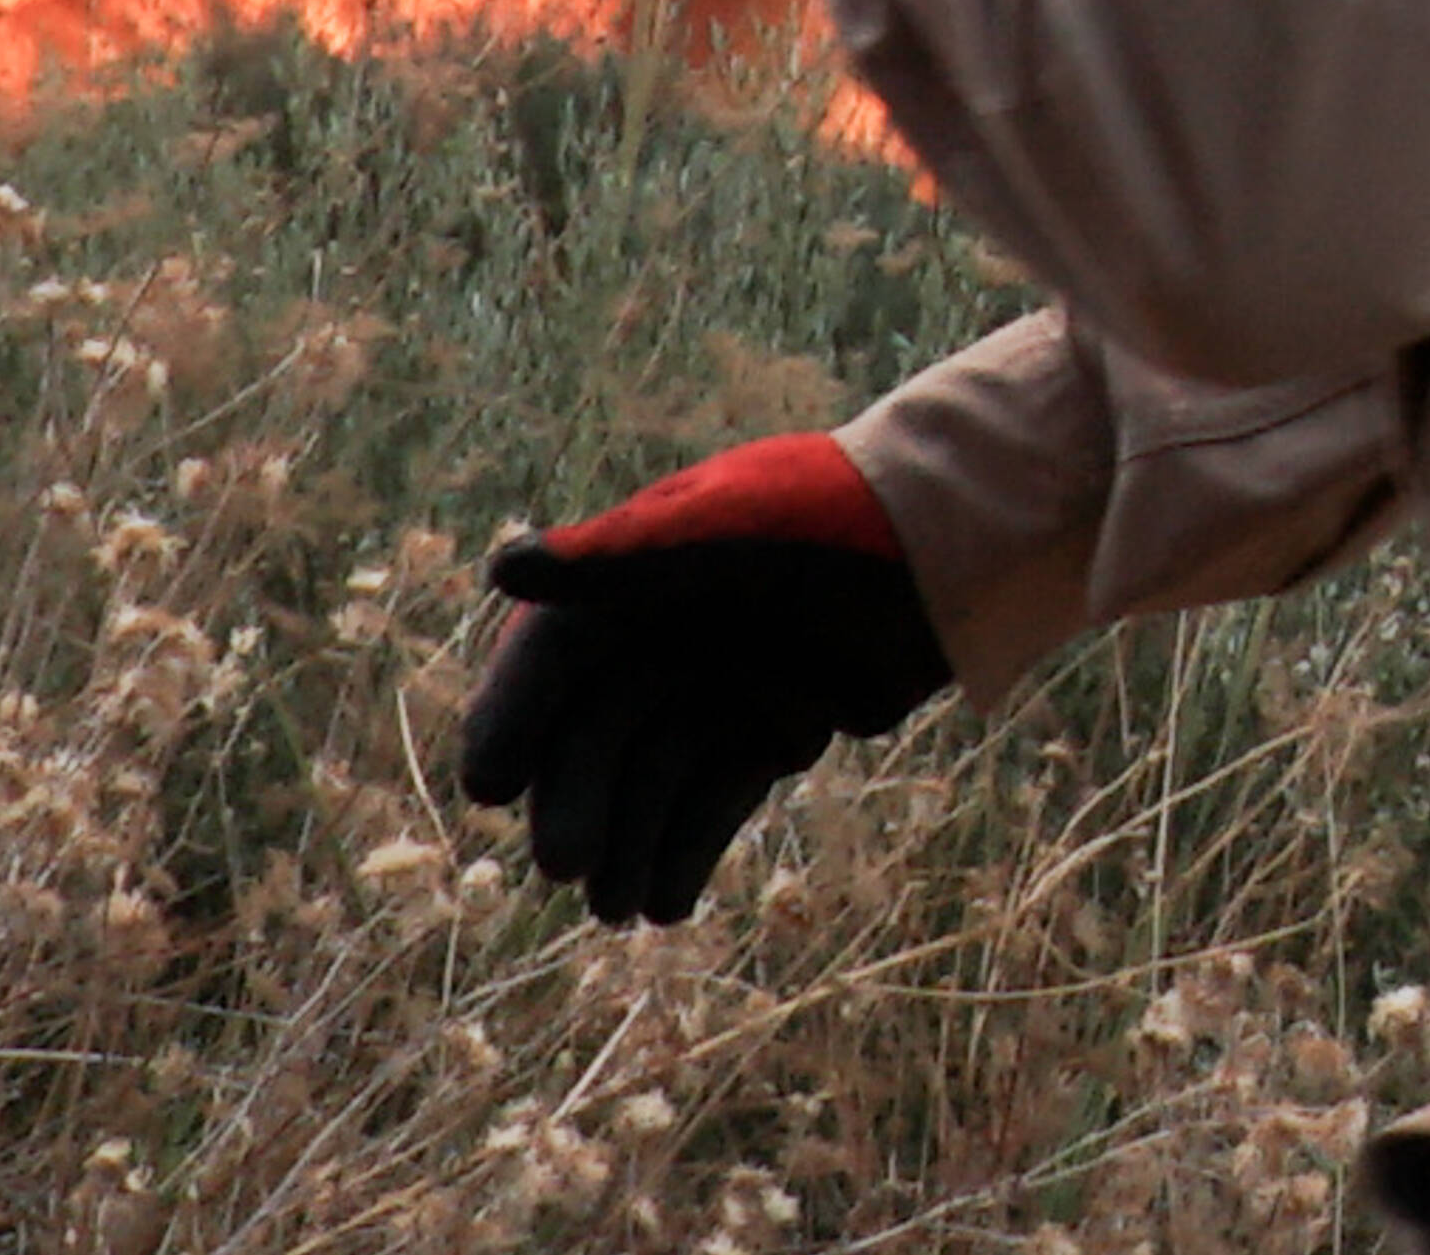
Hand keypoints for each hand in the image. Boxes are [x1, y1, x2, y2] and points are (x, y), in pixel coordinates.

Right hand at [456, 431, 952, 926]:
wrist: (942, 548)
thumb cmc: (824, 520)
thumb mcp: (720, 534)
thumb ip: (615, 560)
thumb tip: (502, 568)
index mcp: (635, 576)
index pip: (553, 653)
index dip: (514, 715)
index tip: (487, 786)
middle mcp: (667, 635)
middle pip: (599, 730)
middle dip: (578, 799)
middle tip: (564, 868)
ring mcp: (723, 687)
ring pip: (655, 775)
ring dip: (629, 840)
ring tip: (617, 910)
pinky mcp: (777, 728)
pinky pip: (717, 796)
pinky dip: (690, 846)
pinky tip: (669, 902)